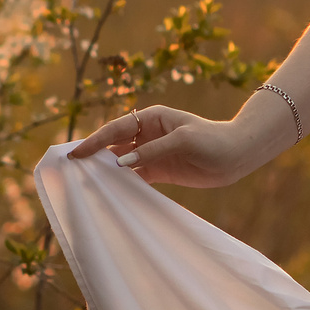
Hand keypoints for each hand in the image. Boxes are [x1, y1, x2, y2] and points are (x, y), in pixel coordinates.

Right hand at [63, 105, 259, 188]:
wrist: (238, 155)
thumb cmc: (213, 140)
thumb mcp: (183, 141)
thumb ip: (152, 151)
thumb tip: (121, 163)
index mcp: (151, 118)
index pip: (116, 129)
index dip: (95, 141)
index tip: (76, 153)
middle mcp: (148, 134)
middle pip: (114, 144)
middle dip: (94, 154)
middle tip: (71, 168)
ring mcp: (153, 153)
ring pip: (122, 161)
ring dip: (106, 170)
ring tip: (85, 182)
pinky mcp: (160, 170)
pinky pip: (135, 176)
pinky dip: (123, 183)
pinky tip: (110, 191)